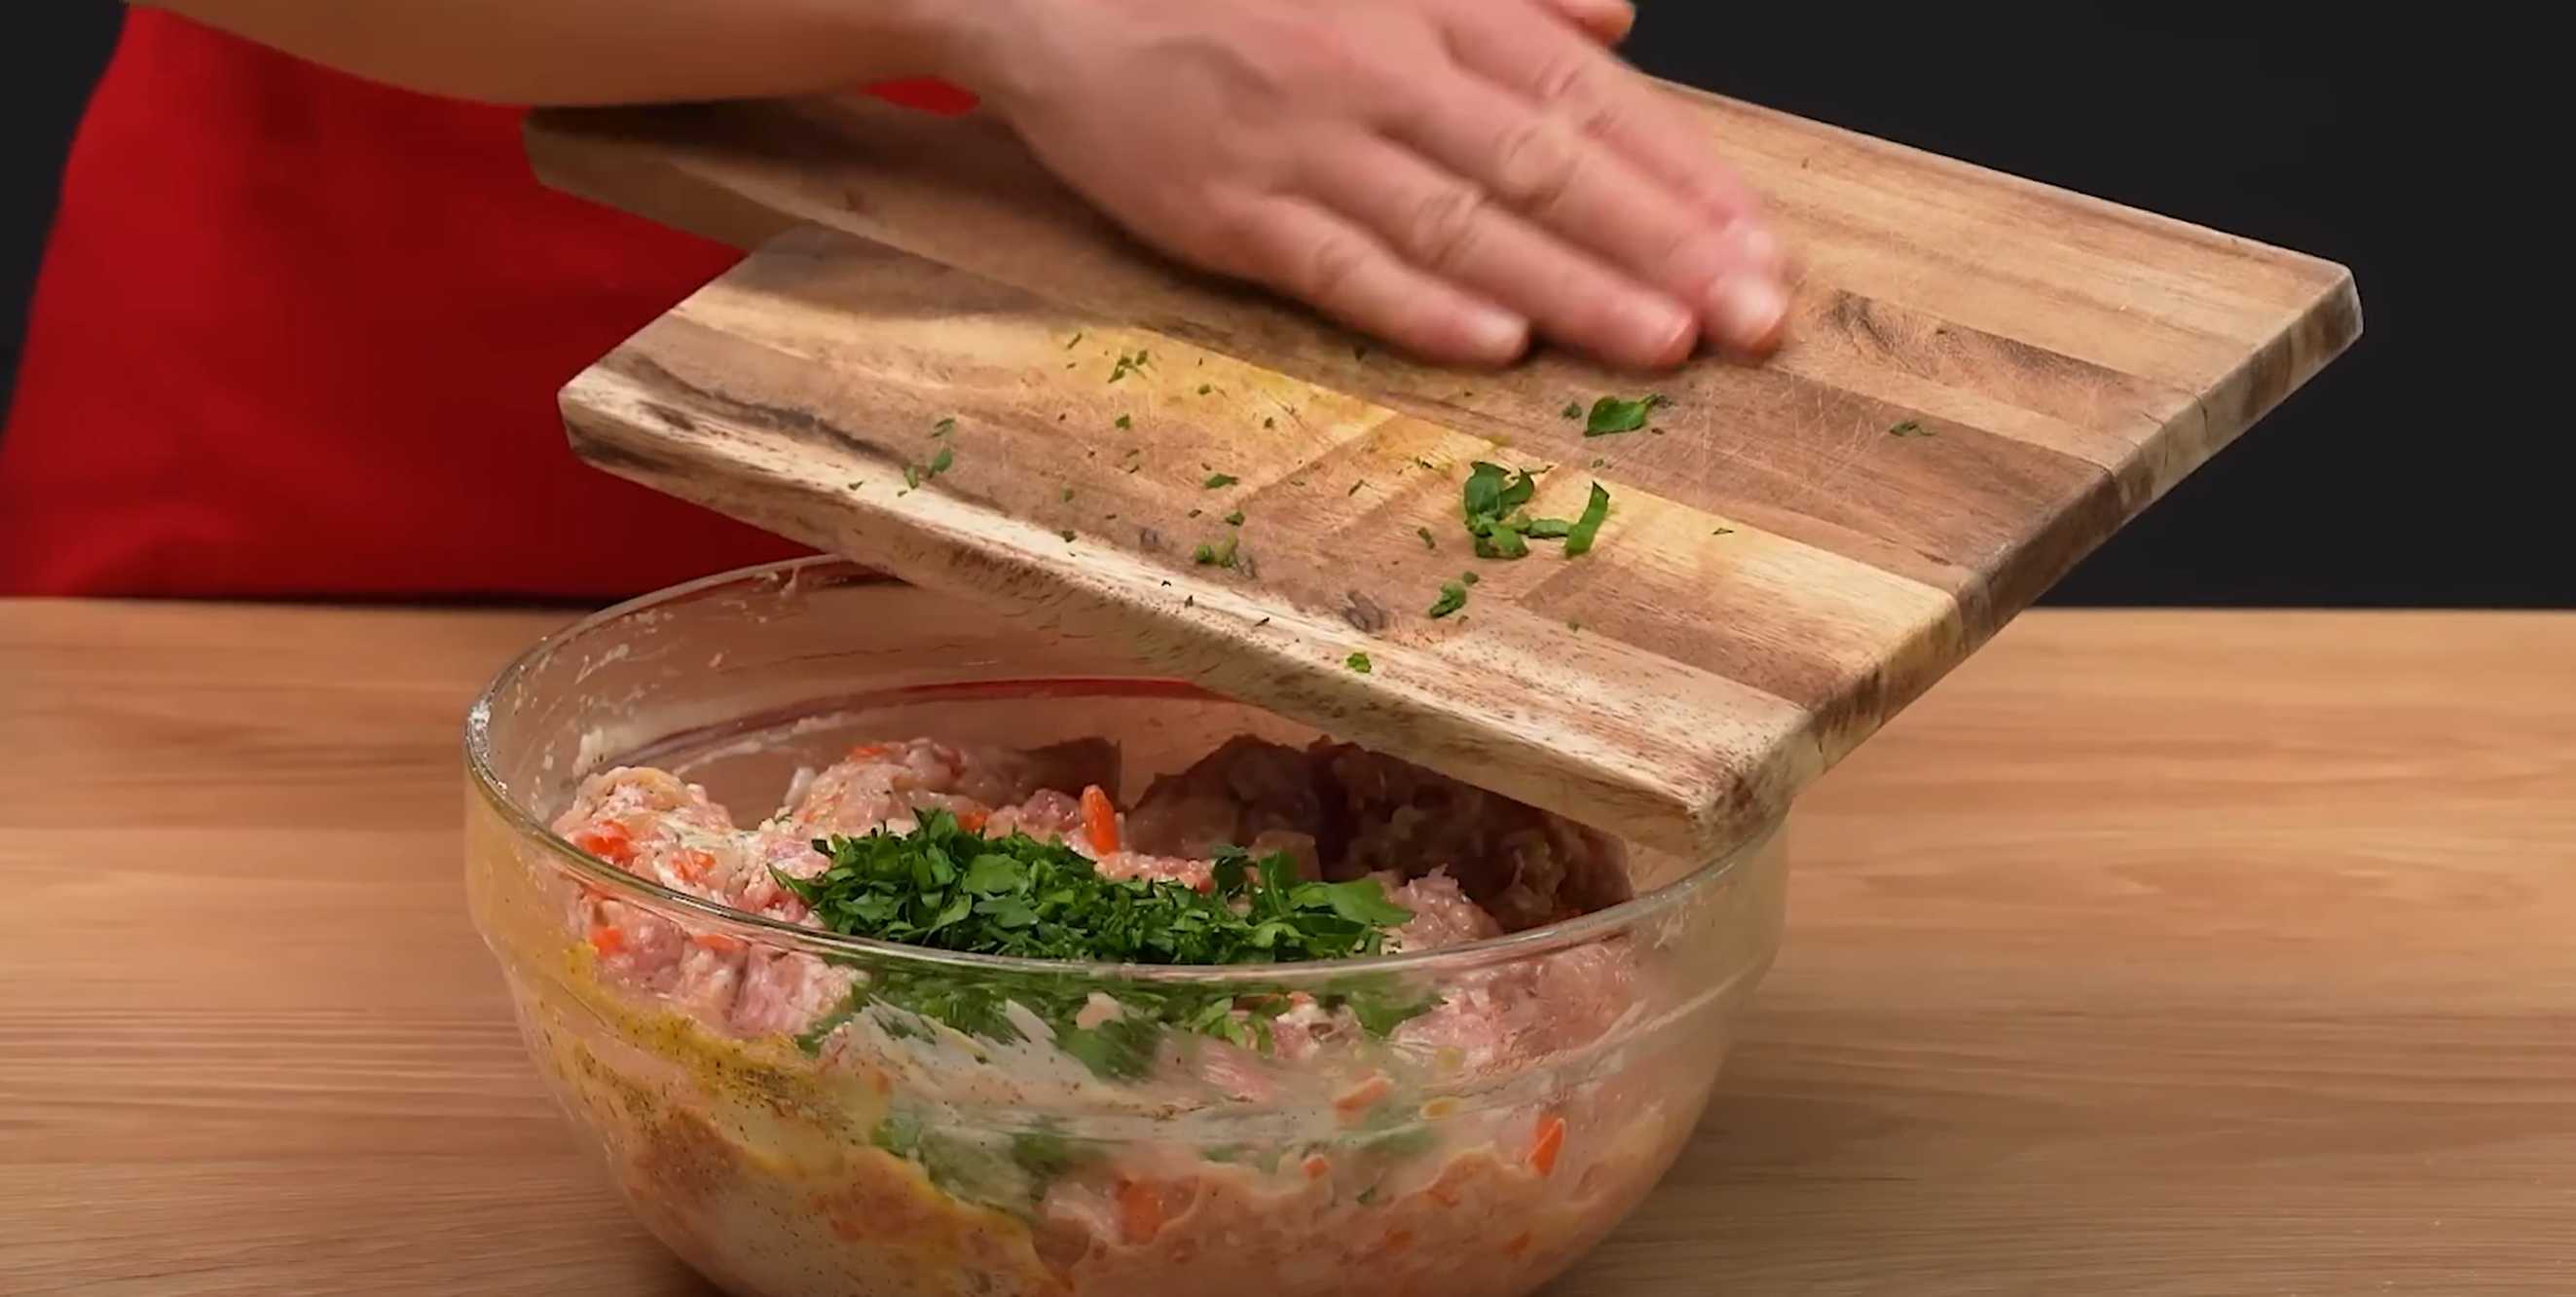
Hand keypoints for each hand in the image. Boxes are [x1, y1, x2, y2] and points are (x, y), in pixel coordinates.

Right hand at [960, 0, 1787, 369]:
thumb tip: (1618, 20)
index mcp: (1434, 7)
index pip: (1587, 100)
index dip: (1682, 177)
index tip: (1758, 245)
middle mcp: (1384, 73)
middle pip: (1547, 169)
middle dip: (1661, 247)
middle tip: (1751, 319)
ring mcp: (1307, 147)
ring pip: (1463, 227)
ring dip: (1571, 291)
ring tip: (1664, 346)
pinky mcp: (1230, 214)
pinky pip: (1340, 268)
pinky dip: (1419, 308)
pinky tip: (1499, 348)